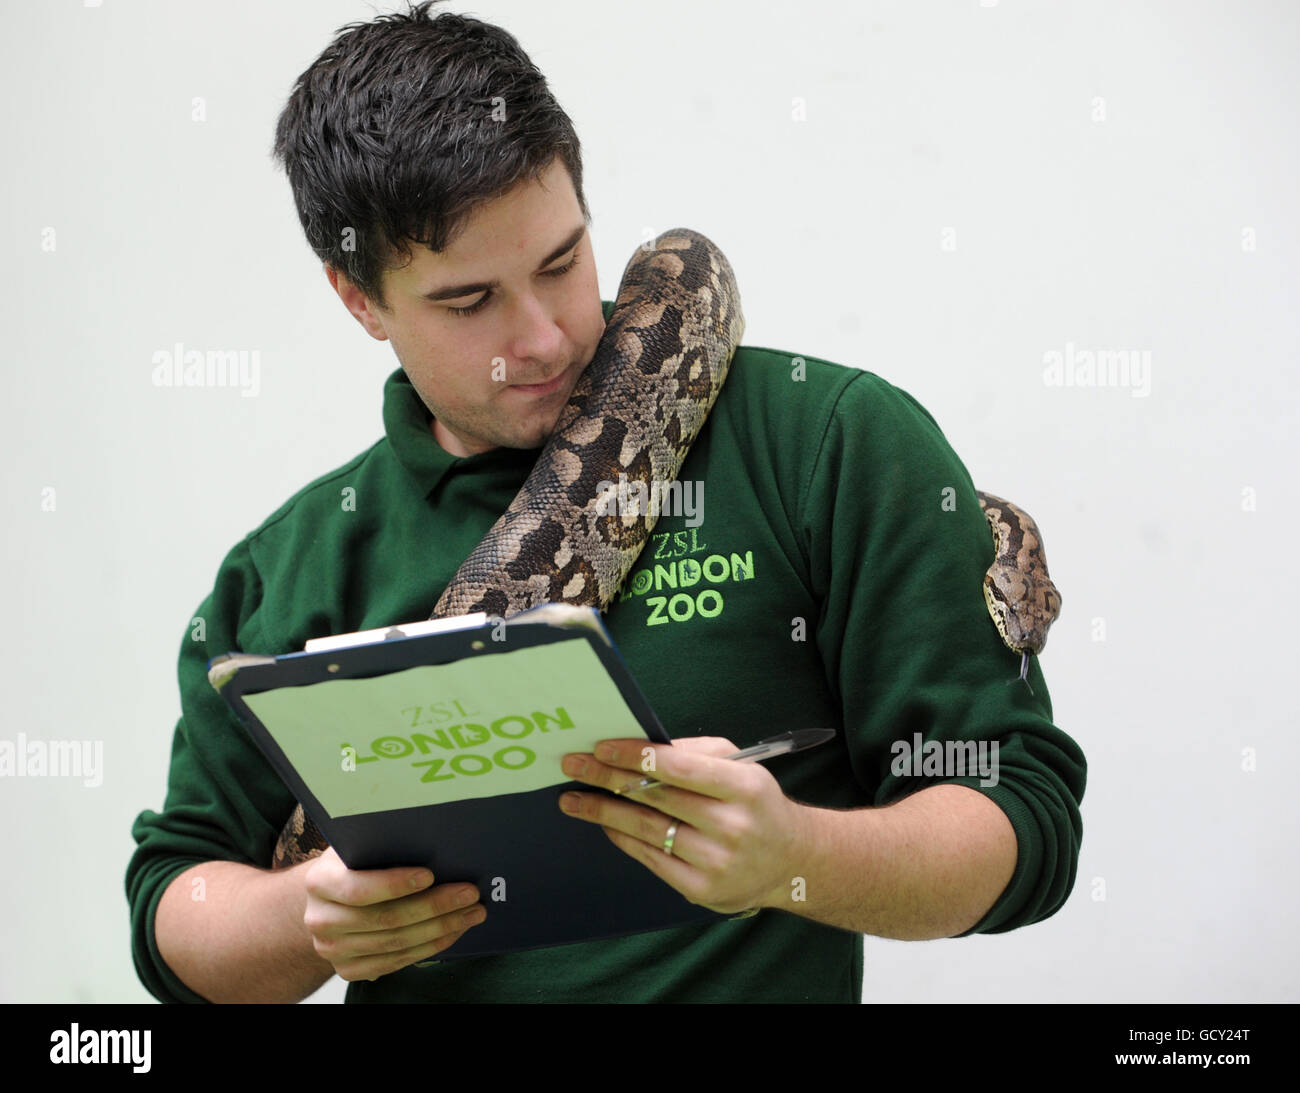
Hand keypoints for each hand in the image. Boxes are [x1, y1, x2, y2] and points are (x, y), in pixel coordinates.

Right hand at [299, 848, 484, 981]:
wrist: (331, 899)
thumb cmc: (356, 863)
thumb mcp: (360, 845)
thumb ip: (383, 844)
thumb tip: (433, 839)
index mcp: (320, 882)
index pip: (358, 888)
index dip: (395, 884)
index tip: (430, 875)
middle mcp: (320, 920)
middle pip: (385, 919)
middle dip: (434, 906)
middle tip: (469, 893)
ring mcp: (332, 949)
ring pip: (395, 943)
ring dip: (440, 928)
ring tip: (472, 912)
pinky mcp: (348, 969)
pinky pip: (396, 962)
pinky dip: (429, 947)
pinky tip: (453, 931)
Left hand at [558, 736, 810, 914]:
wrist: (791, 860)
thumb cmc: (755, 803)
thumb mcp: (740, 766)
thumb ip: (695, 753)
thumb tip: (639, 748)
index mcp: (743, 787)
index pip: (679, 767)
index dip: (636, 756)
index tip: (600, 747)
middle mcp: (731, 826)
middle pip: (656, 798)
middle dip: (608, 779)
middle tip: (572, 766)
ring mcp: (715, 861)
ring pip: (647, 829)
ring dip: (603, 811)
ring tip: (573, 799)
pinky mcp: (701, 890)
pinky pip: (651, 858)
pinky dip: (623, 838)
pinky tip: (605, 824)